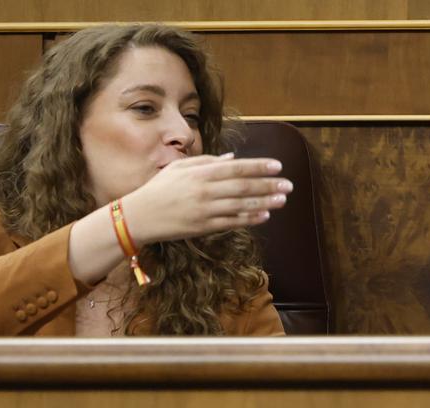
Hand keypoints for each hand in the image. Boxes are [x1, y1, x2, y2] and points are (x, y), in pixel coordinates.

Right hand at [119, 153, 292, 244]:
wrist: (140, 216)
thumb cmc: (160, 188)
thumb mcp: (180, 168)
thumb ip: (207, 161)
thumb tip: (232, 158)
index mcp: (200, 173)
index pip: (236, 168)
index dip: (259, 167)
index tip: (278, 166)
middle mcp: (205, 191)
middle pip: (243, 187)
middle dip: (268, 185)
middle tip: (289, 185)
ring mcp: (205, 210)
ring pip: (241, 205)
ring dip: (265, 202)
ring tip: (283, 200)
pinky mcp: (204, 227)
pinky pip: (232, 222)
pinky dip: (249, 218)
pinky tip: (265, 215)